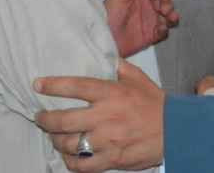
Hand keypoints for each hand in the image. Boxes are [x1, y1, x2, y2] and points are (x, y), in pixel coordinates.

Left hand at [34, 59, 164, 171]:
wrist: (176, 131)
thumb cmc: (154, 103)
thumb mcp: (137, 77)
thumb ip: (117, 65)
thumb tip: (102, 52)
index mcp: (111, 93)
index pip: (75, 86)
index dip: (52, 85)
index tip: (37, 84)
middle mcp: (106, 117)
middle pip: (63, 120)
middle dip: (45, 119)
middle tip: (39, 116)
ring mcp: (107, 141)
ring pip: (68, 144)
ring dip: (54, 139)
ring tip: (52, 134)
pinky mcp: (111, 160)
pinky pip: (81, 165)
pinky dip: (69, 160)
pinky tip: (67, 155)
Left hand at [104, 0, 177, 57]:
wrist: (104, 38)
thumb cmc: (107, 14)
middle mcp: (146, 6)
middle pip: (166, 1)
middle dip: (169, 3)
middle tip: (165, 9)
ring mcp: (149, 20)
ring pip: (168, 15)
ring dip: (172, 15)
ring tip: (171, 18)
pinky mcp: (150, 35)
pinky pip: (163, 31)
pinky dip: (165, 29)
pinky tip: (160, 29)